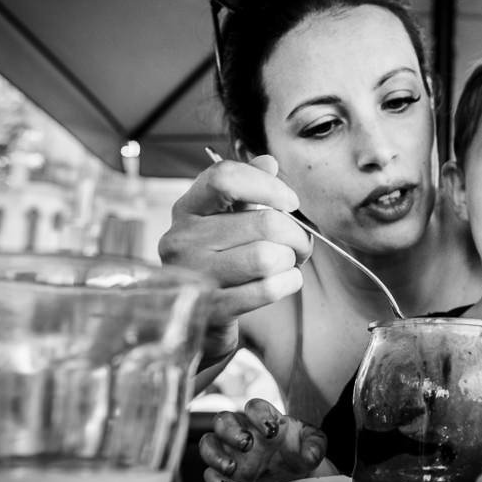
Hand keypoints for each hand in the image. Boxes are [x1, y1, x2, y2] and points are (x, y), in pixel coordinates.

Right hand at [158, 154, 314, 359]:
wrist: (199, 319)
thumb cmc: (222, 262)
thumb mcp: (230, 221)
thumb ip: (248, 189)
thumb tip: (269, 161)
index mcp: (187, 209)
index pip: (225, 177)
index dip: (268, 185)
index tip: (291, 202)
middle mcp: (181, 239)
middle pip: (263, 222)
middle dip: (296, 235)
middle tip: (299, 245)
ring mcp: (192, 276)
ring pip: (268, 257)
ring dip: (291, 261)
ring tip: (287, 263)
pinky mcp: (210, 309)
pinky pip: (267, 289)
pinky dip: (288, 283)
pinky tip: (285, 281)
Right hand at [199, 398, 328, 481]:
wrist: (297, 476)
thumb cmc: (303, 452)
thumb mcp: (315, 445)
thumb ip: (315, 446)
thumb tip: (309, 455)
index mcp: (265, 419)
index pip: (254, 406)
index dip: (259, 415)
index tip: (272, 430)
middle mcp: (244, 432)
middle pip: (222, 420)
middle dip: (230, 430)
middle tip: (246, 444)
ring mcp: (232, 453)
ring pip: (208, 444)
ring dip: (214, 454)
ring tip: (232, 467)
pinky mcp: (228, 475)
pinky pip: (210, 475)